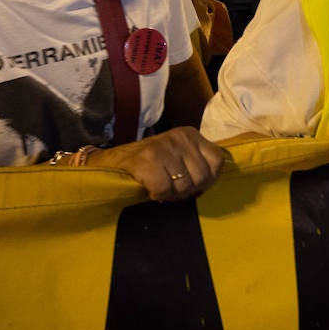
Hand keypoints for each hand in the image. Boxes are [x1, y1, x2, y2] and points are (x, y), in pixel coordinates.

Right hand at [87, 127, 223, 200]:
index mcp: (190, 135)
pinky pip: (163, 189)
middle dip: (188, 190)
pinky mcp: (146, 159)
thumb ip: (197, 165)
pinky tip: (148, 188)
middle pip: (202, 177)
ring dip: (171, 194)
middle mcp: (180, 137)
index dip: (208, 180)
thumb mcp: (178, 157)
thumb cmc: (149, 164)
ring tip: (159, 187)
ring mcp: (163, 146)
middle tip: (171, 188)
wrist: (111, 162)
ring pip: (184, 186)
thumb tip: (211, 185)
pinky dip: (156, 194)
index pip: (217, 162)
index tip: (193, 185)